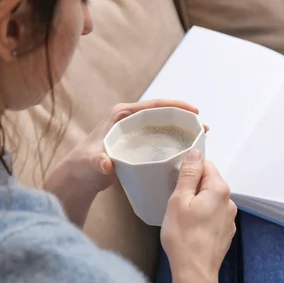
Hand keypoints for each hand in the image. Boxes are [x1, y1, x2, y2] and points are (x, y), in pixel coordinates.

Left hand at [45, 100, 200, 226]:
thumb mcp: (89, 163)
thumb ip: (97, 162)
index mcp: (121, 115)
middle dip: (185, 118)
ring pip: (164, 125)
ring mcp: (136, 132)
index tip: (193, 111)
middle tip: (203, 127)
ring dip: (183, 129)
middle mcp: (130, 119)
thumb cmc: (83, 166)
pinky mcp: (140, 144)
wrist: (80, 177)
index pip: (152, 105)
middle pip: (163, 114)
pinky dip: (176, 140)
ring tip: (202, 136)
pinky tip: (189, 148)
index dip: (175, 106)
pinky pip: (162, 138)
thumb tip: (106, 164)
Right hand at [161, 150, 236, 282]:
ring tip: (183, 217)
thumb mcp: (179, 201)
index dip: (189, 171)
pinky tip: (192, 228)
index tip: (176, 183)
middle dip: (193, 187)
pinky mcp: (227, 231)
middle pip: (210, 182)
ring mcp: (230, 218)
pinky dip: (204, 216)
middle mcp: (229, 202)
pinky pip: (214, 215)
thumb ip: (188, 175)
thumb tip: (195, 153)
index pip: (206, 165)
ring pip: (212, 200)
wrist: (195, 272)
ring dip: (199, 202)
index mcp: (219, 190)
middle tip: (176, 202)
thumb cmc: (183, 236)